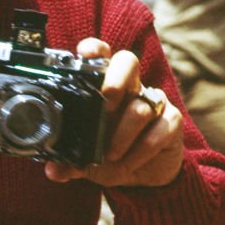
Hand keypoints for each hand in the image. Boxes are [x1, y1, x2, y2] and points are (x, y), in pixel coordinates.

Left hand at [44, 39, 183, 187]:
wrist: (146, 176)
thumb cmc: (113, 156)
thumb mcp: (87, 160)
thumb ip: (70, 163)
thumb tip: (52, 171)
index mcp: (106, 87)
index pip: (101, 55)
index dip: (94, 49)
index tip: (84, 55)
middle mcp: (131, 87)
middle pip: (128, 62)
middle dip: (115, 81)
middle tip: (106, 107)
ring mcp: (153, 102)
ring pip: (140, 107)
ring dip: (122, 136)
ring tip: (111, 156)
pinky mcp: (172, 121)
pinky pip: (158, 131)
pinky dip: (140, 152)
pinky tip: (129, 164)